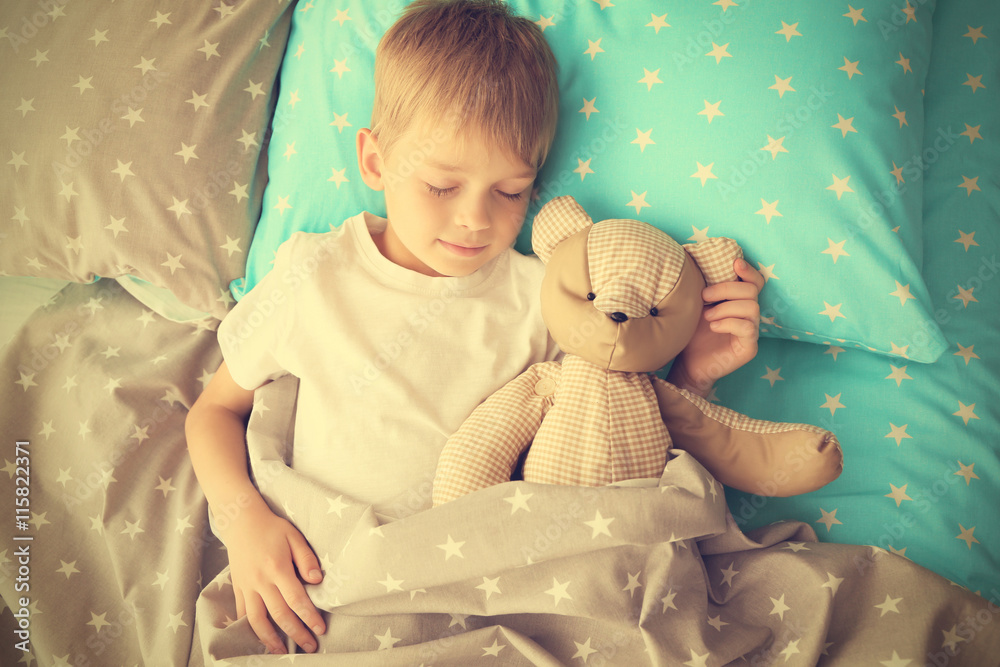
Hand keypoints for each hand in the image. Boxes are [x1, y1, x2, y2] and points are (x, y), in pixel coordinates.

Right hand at [219, 503, 325, 653]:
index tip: (320, 629)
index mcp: (277, 568)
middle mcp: (260, 581)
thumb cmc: (272, 528)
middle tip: (310, 646)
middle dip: (296, 633)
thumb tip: (318, 581)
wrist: (241, 521)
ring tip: (282, 651)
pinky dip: (250, 628)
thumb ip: (306, 559)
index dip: (309, 617)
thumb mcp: (294, 537)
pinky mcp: (237, 588)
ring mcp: (246, 586)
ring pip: (257, 620)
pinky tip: (260, 638)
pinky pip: (242, 613)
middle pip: (279, 614)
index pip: (296, 599)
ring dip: (270, 639)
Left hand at [668, 258, 763, 396]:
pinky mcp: (749, 348)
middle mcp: (749, 315)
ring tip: (707, 316)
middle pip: (751, 291)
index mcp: (739, 302)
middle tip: (704, 296)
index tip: (734, 263)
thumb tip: (701, 262)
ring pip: (751, 308)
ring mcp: (752, 332)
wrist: (687, 363)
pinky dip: (729, 323)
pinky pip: (748, 328)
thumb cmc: (691, 332)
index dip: (749, 271)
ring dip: (725, 308)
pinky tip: (713, 327)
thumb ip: (706, 287)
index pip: (755, 282)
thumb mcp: (696, 306)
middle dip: (726, 289)